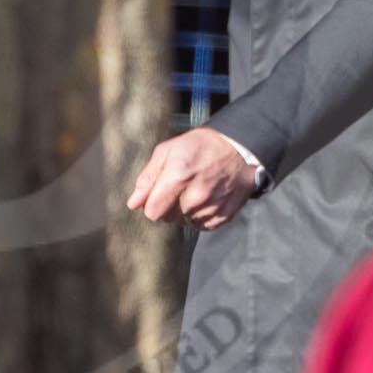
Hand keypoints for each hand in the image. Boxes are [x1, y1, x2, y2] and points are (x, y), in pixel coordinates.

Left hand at [127, 128, 257, 229]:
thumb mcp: (168, 151)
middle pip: (167, 218)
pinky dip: (200, 215)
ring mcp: (211, 208)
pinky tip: (206, 198)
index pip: (152, 212)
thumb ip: (148, 178)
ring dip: (185, 211)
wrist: (238, 149)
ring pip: (184, 222)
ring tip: (195, 189)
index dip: (152, 203)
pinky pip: (201, 226)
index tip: (159, 192)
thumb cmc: (200, 147)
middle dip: (168, 205)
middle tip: (181, 186)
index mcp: (178, 177)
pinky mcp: (223, 216)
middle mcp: (196, 196)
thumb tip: (133, 203)